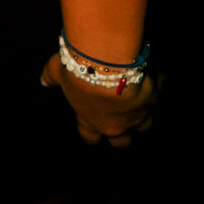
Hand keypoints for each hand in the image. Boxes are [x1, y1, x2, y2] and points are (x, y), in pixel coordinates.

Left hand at [41, 52, 159, 145]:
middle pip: (122, 142)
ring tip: (145, 109)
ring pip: (146, 126)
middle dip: (123, 137)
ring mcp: (138, 115)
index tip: (94, 133)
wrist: (109, 62)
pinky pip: (161, 95)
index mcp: (90, 120)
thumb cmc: (78, 67)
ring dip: (144, 118)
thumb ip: (51, 77)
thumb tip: (43, 81)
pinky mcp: (155, 99)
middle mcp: (116, 124)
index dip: (92, 135)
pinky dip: (159, 88)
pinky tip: (158, 79)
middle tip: (124, 129)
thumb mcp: (58, 68)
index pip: (90, 137)